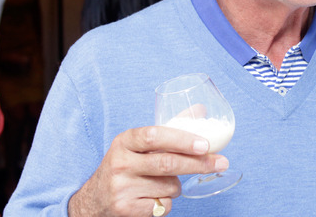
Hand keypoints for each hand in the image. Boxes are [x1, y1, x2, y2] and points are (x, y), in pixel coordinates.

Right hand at [68, 126, 229, 216]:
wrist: (95, 199)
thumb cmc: (126, 165)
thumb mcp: (139, 144)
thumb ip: (169, 128)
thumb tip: (200, 109)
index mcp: (124, 141)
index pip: (155, 136)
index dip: (182, 140)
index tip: (206, 144)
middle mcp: (120, 162)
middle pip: (167, 163)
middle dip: (198, 163)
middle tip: (221, 162)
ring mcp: (121, 187)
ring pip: (170, 186)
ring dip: (177, 185)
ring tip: (163, 182)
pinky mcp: (126, 209)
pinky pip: (164, 205)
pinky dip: (167, 201)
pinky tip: (153, 196)